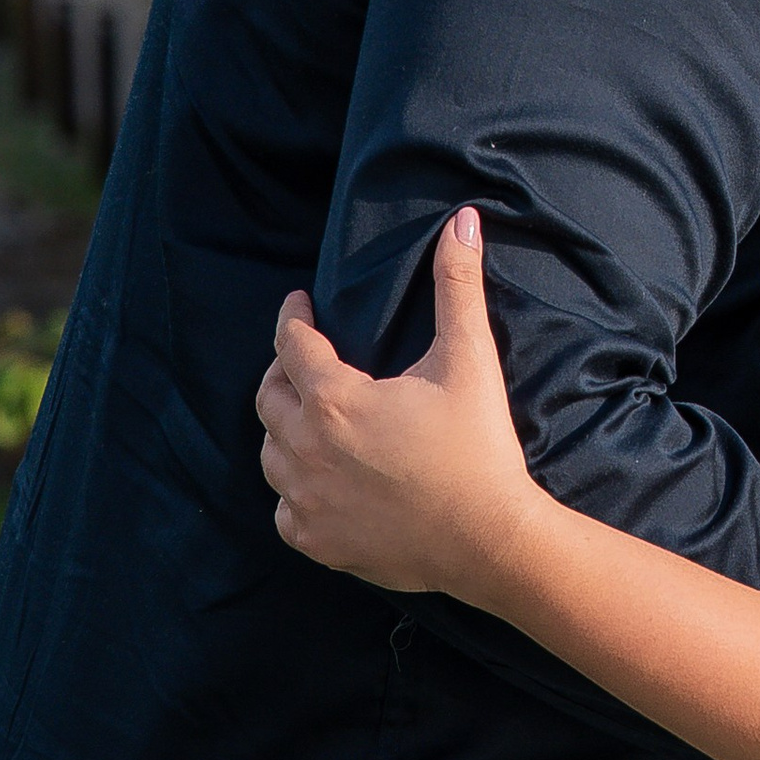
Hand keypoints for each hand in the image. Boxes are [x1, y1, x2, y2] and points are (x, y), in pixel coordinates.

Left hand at [256, 208, 537, 603]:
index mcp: (334, 399)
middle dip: (283, 371)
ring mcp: (307, 499)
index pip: (291, 344)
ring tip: (308, 418)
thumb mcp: (470, 359)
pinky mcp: (318, 540)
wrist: (490, 539)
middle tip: (304, 361)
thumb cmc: (479, 447)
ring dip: (284, 430)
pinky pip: (285, 510)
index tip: (300, 304)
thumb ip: (458, 286)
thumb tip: (462, 220)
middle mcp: (306, 448)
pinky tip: (319, 481)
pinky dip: (295, 491)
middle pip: (269, 397)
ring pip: (271, 454)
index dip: (293, 317)